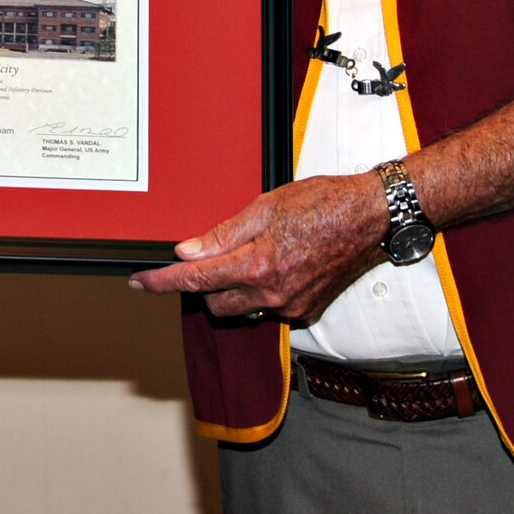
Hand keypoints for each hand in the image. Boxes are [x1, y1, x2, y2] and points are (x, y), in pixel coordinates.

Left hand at [129, 172, 384, 319]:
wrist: (372, 217)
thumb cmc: (326, 203)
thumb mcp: (266, 206)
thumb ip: (224, 233)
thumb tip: (189, 250)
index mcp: (258, 264)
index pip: (196, 280)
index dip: (162, 282)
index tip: (141, 282)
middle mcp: (273, 292)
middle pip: (215, 303)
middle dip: (205, 285)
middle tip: (213, 257)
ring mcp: (292, 305)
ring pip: (243, 308)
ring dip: (235, 290)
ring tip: (254, 255)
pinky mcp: (308, 310)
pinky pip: (271, 308)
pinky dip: (263, 292)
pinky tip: (279, 265)